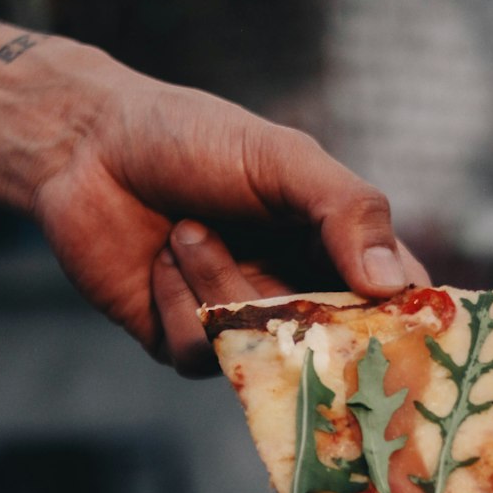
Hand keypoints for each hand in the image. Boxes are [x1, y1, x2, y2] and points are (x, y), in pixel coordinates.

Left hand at [31, 48, 427, 374]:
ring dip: (219, 286)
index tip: (402, 328)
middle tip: (281, 287)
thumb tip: (393, 284)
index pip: (397, 304)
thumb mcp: (281, 159)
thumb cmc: (191, 138)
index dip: (406, 326)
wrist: (86, 145)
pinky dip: (178, 303)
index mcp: (335, 249)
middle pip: (333, 347)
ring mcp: (241, 326)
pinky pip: (200, 355)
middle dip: (303, 317)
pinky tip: (158, 261)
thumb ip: (346, 210)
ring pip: (260, 351)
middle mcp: (296, 295)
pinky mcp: (184, 345)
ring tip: (185, 229)